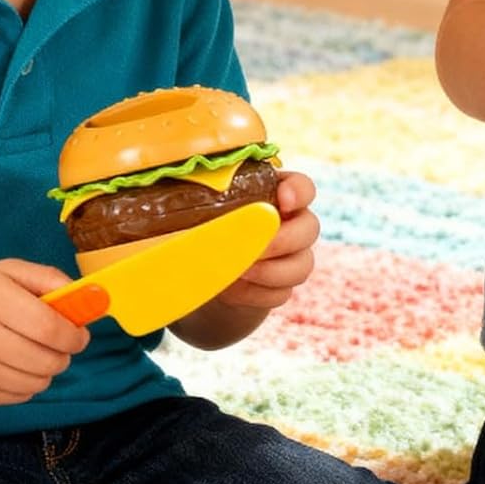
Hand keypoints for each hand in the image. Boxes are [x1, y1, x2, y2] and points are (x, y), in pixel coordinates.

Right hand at [0, 260, 88, 406]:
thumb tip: (88, 296)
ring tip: (35, 353)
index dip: (75, 335)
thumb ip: (49, 279)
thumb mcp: (6, 271)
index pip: (50, 328)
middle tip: (59, 344)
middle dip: (65, 355)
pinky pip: (19, 397)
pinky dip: (27, 385)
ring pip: (37, 383)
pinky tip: (15, 366)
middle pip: (47, 360)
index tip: (80, 334)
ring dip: (47, 371)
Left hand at [213, 171, 318, 311]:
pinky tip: (231, 291)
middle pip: (310, 229)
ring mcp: (295, 256)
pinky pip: (283, 294)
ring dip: (268, 273)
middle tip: (253, 249)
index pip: (304, 188)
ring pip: (302, 266)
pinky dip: (256, 295)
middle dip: (281, 241)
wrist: (210, 266)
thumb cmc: (209, 225)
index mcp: (278, 195)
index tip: (282, 200)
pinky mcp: (285, 287)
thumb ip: (205, 201)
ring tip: (236, 273)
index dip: (299, 193)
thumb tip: (173, 203)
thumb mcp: (206, 208)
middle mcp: (295, 223)